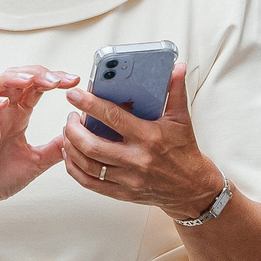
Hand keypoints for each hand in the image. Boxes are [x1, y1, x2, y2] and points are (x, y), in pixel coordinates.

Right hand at [0, 66, 79, 222]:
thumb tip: (77, 136)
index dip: (54, 79)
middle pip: (16, 78)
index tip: (74, 81)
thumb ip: (56, 148)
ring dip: (12, 79)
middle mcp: (3, 113)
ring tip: (30, 80)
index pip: (35, 87)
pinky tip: (3, 103)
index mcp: (18, 116)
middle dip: (37, 74)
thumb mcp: (38, 161)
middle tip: (58, 80)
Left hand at [62, 64, 225, 218]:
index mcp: (149, 137)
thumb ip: (176, 91)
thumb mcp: (181, 118)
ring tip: (68, 133)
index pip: (113, 117)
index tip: (74, 95)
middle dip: (73, 129)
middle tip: (70, 117)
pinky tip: (71, 155)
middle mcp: (137, 159)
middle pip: (92, 145)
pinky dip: (74, 169)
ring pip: (87, 164)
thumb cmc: (184, 150)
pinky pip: (90, 183)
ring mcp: (128, 179)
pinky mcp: (123, 193)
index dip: (90, 104)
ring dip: (71, 147)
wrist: (192, 188)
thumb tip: (177, 68)